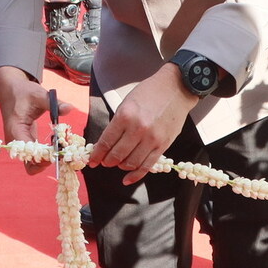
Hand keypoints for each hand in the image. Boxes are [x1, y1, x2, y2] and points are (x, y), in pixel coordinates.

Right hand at [0, 66, 52, 175]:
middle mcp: (15, 142)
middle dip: (48, 161)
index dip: (45, 155)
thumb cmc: (23, 92)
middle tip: (63, 151)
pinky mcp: (24, 146)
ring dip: (47, 161)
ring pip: (32, 165)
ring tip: (60, 149)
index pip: (30, 152)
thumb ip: (54, 103)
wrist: (11, 91)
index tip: (59, 148)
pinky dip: (45, 157)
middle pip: (30, 164)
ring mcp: (19, 146)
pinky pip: (34, 159)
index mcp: (15, 129)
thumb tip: (70, 108)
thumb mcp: (38, 94)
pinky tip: (55, 146)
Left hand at [93, 65, 195, 185]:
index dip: (96, 155)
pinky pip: (147, 166)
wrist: (176, 89)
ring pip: (130, 163)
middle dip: (107, 161)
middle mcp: (138, 129)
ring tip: (117, 163)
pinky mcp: (163, 145)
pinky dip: (135, 175)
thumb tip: (105, 144)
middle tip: (104, 162)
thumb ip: (117, 124)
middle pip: (117, 155)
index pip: (106, 142)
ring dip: (120, 166)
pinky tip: (127, 179)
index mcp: (125, 116)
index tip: (91, 161)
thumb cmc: (149, 93)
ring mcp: (152, 139)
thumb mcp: (126, 103)